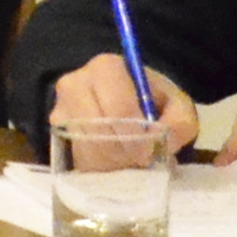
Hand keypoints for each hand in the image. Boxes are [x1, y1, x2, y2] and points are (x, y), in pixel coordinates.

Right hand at [49, 53, 202, 151]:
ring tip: (128, 164)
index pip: (118, 109)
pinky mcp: (55, 133)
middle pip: (96, 131)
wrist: (122, 98)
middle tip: (140, 162)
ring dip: (109, 163)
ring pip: (82, 147)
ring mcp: (59, 109)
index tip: (149, 151)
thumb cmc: (151, 100)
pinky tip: (111, 165)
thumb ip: (180, 122)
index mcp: (106, 68)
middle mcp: (74, 84)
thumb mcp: (176, 105)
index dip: (136, 135)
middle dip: (122, 153)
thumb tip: (164, 141)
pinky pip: (74, 157)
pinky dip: (95, 167)